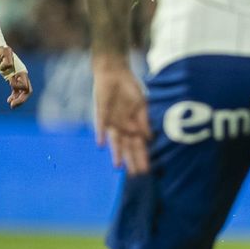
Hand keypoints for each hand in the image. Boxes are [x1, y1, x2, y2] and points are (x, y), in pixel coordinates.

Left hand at [0, 47, 31, 107]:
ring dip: (19, 99)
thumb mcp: (2, 52)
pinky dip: (15, 96)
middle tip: (12, 106)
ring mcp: (18, 77)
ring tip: (11, 105)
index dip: (19, 90)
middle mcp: (22, 75)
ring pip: (23, 92)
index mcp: (21, 71)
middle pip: (27, 91)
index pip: (25, 85)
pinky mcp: (13, 78)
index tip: (10, 87)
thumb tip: (8, 67)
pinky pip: (17, 90)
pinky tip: (8, 100)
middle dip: (21, 99)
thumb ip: (6, 58)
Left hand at [94, 59, 150, 174]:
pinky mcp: (101, 113)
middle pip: (128, 147)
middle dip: (132, 160)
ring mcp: (112, 121)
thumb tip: (148, 138)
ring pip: (115, 141)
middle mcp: (122, 127)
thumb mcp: (142, 105)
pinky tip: (101, 145)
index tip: (146, 170)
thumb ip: (144, 121)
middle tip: (136, 174)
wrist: (115, 74)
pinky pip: (101, 126)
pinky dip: (101, 134)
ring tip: (118, 166)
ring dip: (117, 153)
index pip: (139, 145)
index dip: (142, 157)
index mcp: (134, 126)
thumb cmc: (130, 88)